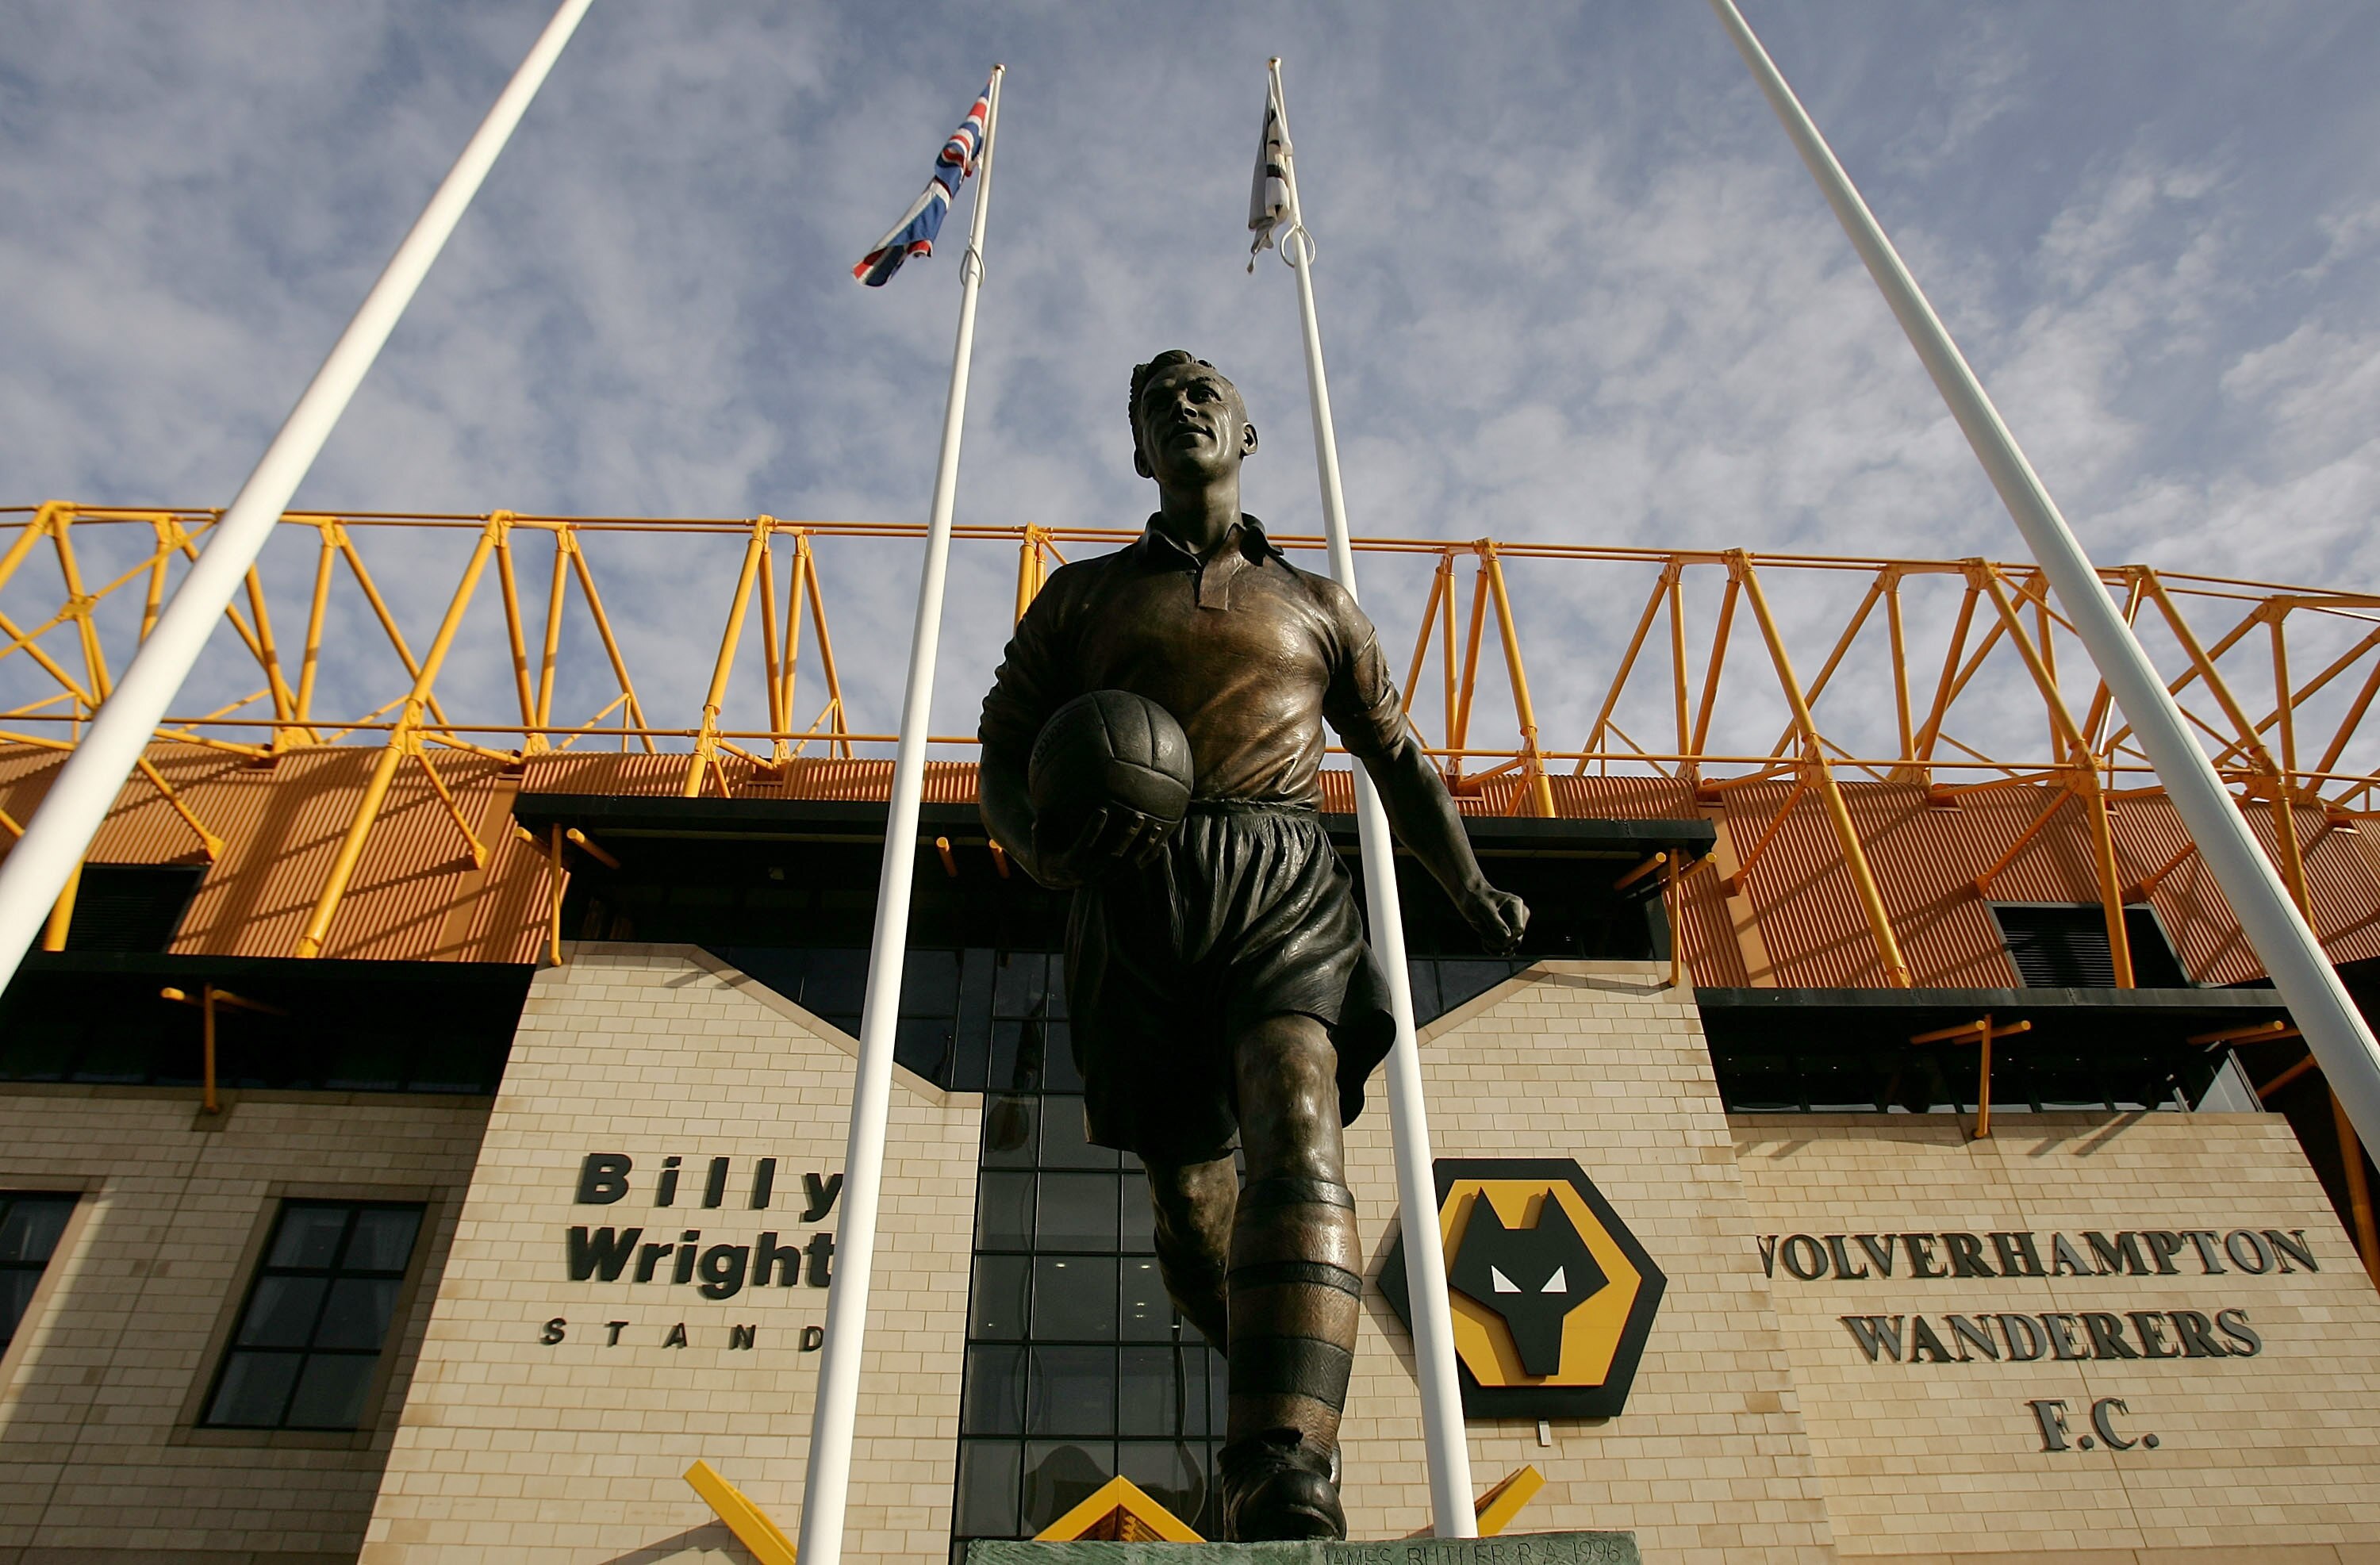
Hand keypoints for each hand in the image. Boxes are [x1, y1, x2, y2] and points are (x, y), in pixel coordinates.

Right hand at [1030, 806, 1175, 888]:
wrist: (1058, 877)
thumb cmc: (1050, 850)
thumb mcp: (1041, 841)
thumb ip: (1042, 828)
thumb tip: (1041, 810)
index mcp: (1072, 863)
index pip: (1084, 845)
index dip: (1093, 829)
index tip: (1103, 810)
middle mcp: (1091, 873)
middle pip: (1113, 856)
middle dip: (1127, 837)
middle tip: (1137, 816)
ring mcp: (1106, 877)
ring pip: (1129, 864)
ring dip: (1144, 846)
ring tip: (1157, 827)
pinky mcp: (1116, 878)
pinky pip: (1136, 867)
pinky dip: (1149, 855)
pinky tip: (1162, 840)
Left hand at [1462, 885, 1528, 954]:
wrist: (1469, 897)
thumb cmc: (1475, 899)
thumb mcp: (1483, 909)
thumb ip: (1495, 923)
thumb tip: (1507, 938)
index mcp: (1516, 905)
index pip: (1518, 931)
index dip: (1504, 938)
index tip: (1488, 934)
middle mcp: (1519, 915)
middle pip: (1516, 940)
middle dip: (1498, 942)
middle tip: (1483, 934)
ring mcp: (1515, 924)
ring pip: (1510, 946)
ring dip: (1494, 946)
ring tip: (1482, 936)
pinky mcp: (1509, 932)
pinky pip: (1506, 949)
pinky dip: (1493, 948)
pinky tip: (1484, 941)